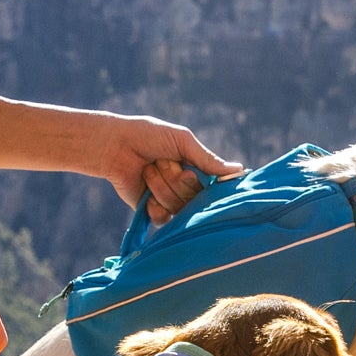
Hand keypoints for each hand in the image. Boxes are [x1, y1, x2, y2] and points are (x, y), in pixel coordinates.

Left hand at [90, 114, 237, 224]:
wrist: (115, 146)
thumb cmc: (149, 136)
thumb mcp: (183, 141)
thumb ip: (208, 160)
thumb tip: (239, 170)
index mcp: (197, 169)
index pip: (213, 187)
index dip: (200, 182)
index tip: (189, 172)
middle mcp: (187, 187)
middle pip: (195, 199)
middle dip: (176, 179)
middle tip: (161, 161)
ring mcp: (171, 200)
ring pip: (178, 208)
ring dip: (161, 187)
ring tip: (149, 169)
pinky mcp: (153, 211)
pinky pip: (164, 219)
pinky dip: (154, 205)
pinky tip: (145, 191)